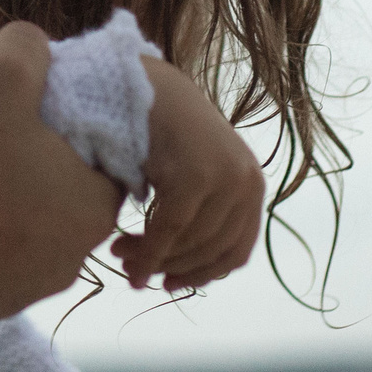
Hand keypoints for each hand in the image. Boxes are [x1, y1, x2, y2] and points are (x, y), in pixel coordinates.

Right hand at [0, 22, 123, 330]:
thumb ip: (28, 48)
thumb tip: (35, 47)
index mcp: (94, 210)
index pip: (107, 157)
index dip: (72, 125)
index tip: (30, 107)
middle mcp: (69, 261)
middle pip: (60, 193)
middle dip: (30, 163)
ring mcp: (19, 294)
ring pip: (19, 229)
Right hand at [109, 57, 263, 291]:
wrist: (150, 86)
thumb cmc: (170, 131)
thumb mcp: (200, 173)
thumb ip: (206, 213)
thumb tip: (189, 270)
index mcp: (253, 186)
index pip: (236, 252)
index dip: (202, 275)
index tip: (168, 284)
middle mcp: (246, 183)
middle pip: (209, 251)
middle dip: (168, 268)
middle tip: (131, 270)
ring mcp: (224, 179)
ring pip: (187, 244)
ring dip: (150, 259)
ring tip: (118, 253)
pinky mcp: (195, 177)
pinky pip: (168, 230)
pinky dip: (146, 251)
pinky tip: (124, 256)